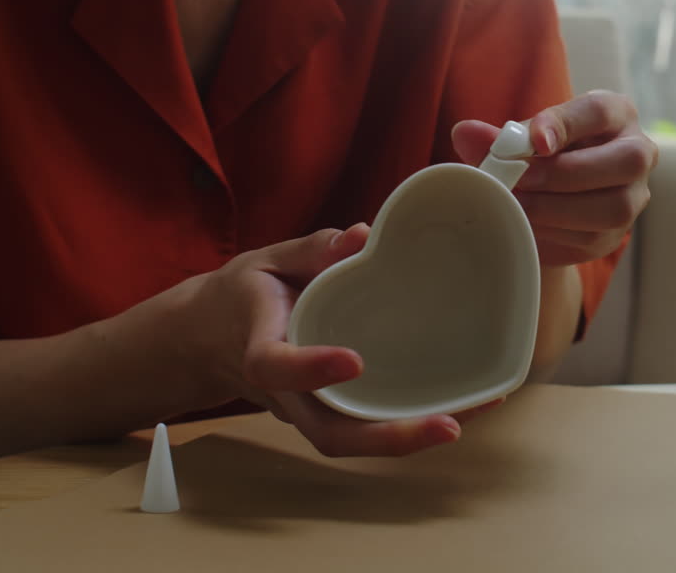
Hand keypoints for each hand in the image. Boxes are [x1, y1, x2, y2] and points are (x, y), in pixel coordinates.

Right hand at [117, 224, 498, 456]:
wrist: (208, 338)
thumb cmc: (244, 294)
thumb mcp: (267, 260)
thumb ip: (314, 249)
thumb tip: (364, 235)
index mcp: (259, 345)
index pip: (275, 367)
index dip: (310, 369)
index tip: (354, 360)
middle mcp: (284, 393)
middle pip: (328, 433)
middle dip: (387, 436)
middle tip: (447, 425)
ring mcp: (306, 411)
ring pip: (352, 441)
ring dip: (409, 437)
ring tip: (467, 417)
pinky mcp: (327, 413)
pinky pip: (364, 428)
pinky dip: (409, 424)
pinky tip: (459, 407)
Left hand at [452, 90, 657, 265]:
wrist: (554, 194)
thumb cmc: (542, 154)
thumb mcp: (524, 138)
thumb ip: (498, 137)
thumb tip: (464, 133)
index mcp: (617, 114)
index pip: (600, 112)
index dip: (566, 125)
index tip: (534, 141)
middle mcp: (639, 152)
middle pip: (625, 161)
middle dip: (565, 173)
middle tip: (519, 180)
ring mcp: (634, 197)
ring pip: (614, 208)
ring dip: (557, 209)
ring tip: (516, 205)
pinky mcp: (616, 234)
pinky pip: (592, 239)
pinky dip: (553, 234)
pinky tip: (525, 226)